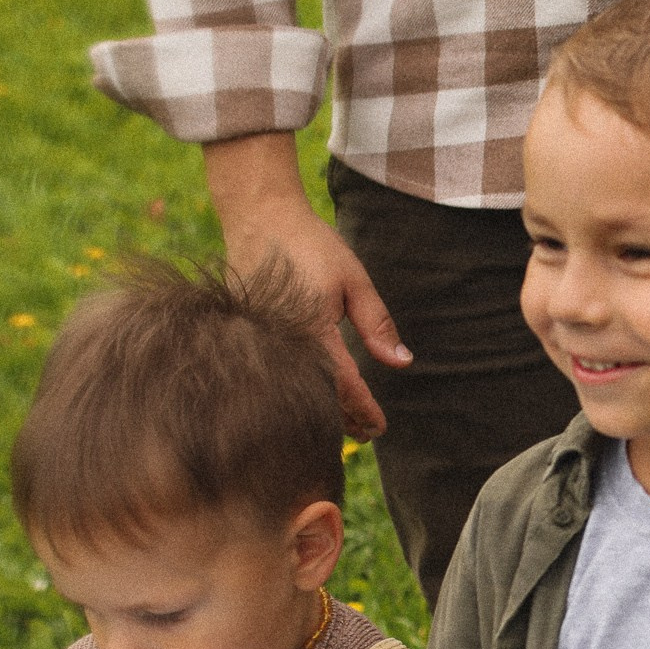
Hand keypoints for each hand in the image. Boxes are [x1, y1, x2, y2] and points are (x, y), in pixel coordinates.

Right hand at [203, 132, 410, 439]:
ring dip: (323, 409)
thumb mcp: (354, 281)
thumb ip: (376, 324)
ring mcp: (262, 339)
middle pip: (317, 396)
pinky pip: (277, 372)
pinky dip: (300, 389)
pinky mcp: (249, 335)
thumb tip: (400, 362)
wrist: (257, 215)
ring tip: (348, 423)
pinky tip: (315, 396)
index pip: (342, 384)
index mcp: (311, 329)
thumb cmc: (310, 244)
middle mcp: (283, 340)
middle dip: (344, 419)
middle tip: (369, 432)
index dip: (364, 409)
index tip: (381, 427)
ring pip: (296, 388)